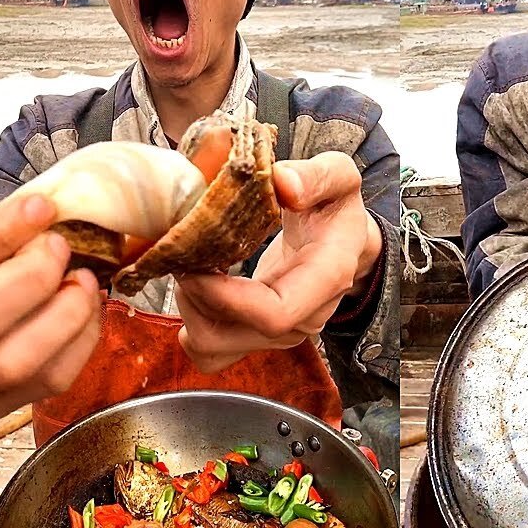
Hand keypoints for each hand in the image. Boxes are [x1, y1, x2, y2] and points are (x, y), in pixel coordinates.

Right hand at [0, 194, 101, 420]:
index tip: (41, 207)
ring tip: (81, 281)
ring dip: (66, 312)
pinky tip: (86, 309)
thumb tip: (42, 208)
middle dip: (33, 277)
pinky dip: (82, 339)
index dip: (1, 232)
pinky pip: (51, 379)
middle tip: (57, 248)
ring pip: (19, 360)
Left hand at [176, 152, 382, 372]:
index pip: (275, 314)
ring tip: (190, 269)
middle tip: (184, 257)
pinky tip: (198, 289)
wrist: (344, 238)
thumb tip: (283, 183)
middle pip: (232, 337)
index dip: (224, 297)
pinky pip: (212, 353)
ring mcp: (282, 333)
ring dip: (189, 312)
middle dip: (194, 299)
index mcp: (326, 277)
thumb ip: (316, 175)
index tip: (196, 262)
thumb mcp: (338, 176)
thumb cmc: (336, 207)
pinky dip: (193, 324)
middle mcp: (305, 316)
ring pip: (215, 350)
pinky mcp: (259, 336)